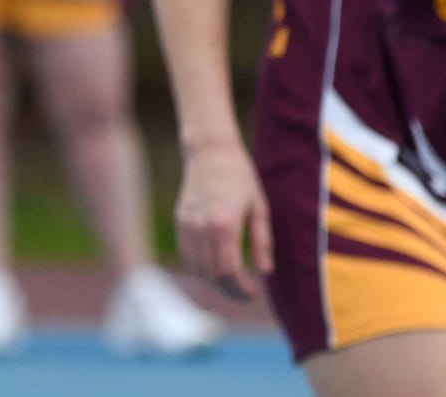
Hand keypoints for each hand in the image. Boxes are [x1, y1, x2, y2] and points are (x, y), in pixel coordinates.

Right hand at [175, 140, 273, 300]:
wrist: (210, 151)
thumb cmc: (241, 177)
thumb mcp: (259, 207)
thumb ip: (262, 241)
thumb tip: (265, 271)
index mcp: (225, 223)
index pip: (229, 271)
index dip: (241, 289)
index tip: (254, 293)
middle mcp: (202, 226)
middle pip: (211, 273)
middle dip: (229, 290)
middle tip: (245, 293)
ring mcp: (187, 223)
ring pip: (196, 267)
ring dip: (213, 281)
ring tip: (231, 283)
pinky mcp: (180, 220)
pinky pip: (186, 254)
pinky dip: (198, 267)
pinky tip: (214, 268)